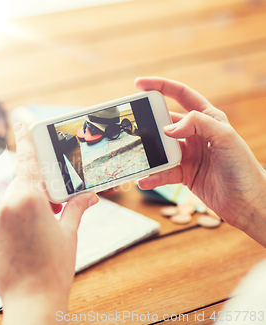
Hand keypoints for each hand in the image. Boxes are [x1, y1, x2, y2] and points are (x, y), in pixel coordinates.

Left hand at [0, 123, 98, 324]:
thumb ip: (76, 208)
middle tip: (56, 204)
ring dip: (29, 206)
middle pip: (24, 184)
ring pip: (14, 201)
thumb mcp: (69, 233)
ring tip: (45, 228)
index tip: (21, 121)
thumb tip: (89, 196)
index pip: (29, 161)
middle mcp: (6, 205)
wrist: (31, 302)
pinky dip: (17, 220)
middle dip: (40, 189)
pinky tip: (29, 239)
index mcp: (28, 199)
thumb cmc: (53, 268)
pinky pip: (4, 217)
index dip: (27, 139)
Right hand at [135, 77, 265, 245]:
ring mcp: (189, 154)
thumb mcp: (225, 138)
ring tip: (135, 155)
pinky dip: (152, 176)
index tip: (139, 84)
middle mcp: (196, 134)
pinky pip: (163, 172)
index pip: (181, 95)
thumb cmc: (243, 168)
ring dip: (148, 153)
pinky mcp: (184, 173)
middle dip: (148, 122)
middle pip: (165, 122)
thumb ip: (198, 124)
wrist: (248, 203)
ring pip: (161, 148)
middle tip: (132, 126)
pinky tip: (144, 179)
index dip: (160, 87)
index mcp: (208, 119)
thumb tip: (168, 127)